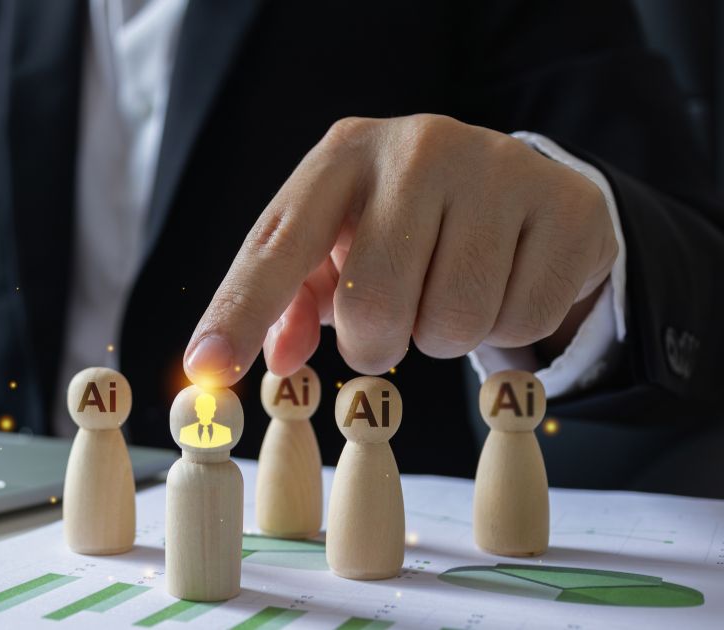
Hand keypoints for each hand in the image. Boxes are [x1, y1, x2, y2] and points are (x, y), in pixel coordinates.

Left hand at [184, 114, 616, 384]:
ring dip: (442, 336)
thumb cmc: (400, 222)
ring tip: (448, 291)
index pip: (278, 247)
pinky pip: (522, 322)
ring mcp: (498, 169)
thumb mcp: (335, 244)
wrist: (515, 181)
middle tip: (392, 325)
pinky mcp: (566, 205)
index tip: (208, 370)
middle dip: (376, 343)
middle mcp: (417, 149)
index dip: (241, 314)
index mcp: (342, 156)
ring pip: (452, 322)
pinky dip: (507, 328)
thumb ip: (289, 299)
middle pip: (373, 306)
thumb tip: (277, 362)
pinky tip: (503, 282)